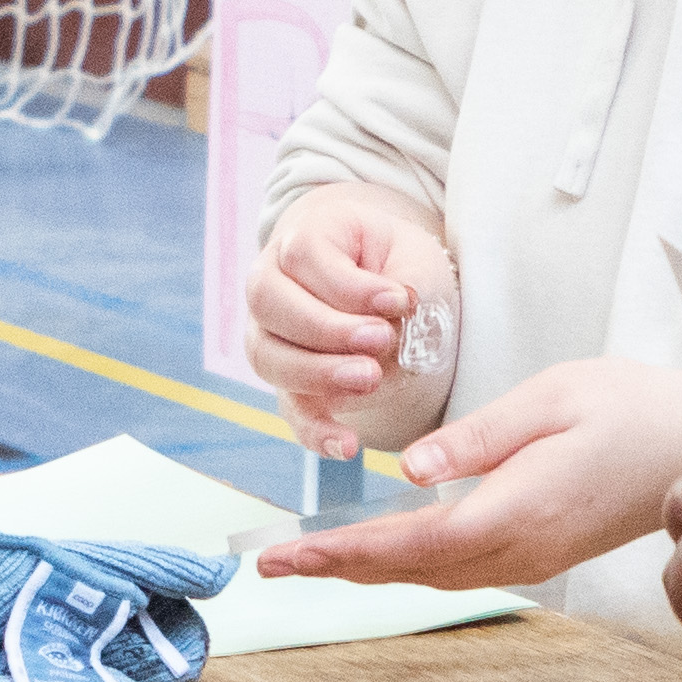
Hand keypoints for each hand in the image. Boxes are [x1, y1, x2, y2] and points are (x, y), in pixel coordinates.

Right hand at [243, 184, 458, 457]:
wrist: (384, 291)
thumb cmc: (396, 264)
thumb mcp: (412, 256)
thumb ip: (406, 281)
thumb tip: (396, 313)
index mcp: (302, 237)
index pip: (304, 255)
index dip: (346, 282)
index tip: (397, 301)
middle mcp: (270, 283)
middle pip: (269, 302)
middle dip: (325, 327)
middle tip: (379, 340)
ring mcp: (270, 335)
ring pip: (268, 356)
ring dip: (318, 373)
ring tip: (370, 380)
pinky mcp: (288, 383)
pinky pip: (289, 409)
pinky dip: (315, 431)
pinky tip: (347, 445)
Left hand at [254, 358, 681, 590]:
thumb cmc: (633, 410)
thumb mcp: (550, 400)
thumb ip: (476, 437)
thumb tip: (407, 470)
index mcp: (517, 512)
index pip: (409, 543)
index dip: (341, 551)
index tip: (285, 554)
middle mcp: (520, 549)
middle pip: (410, 568)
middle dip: (337, 566)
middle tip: (271, 561)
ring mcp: (532, 557)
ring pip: (432, 572)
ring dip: (368, 568)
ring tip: (310, 557)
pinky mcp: (540, 550)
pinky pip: (459, 565)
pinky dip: (408, 561)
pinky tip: (382, 548)